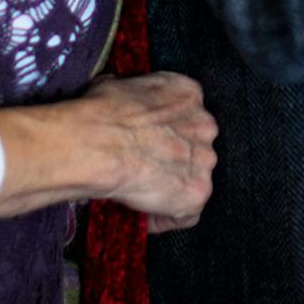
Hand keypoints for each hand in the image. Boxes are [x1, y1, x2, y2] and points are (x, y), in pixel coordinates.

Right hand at [83, 71, 217, 231]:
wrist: (99, 144)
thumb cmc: (101, 113)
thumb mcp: (115, 85)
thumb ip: (129, 94)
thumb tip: (114, 93)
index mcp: (188, 93)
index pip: (186, 113)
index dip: (166, 130)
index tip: (148, 142)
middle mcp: (205, 124)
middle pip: (195, 146)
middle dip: (173, 158)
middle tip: (145, 169)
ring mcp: (205, 160)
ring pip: (193, 178)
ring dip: (171, 187)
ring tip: (142, 196)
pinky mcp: (198, 193)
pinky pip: (186, 213)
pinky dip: (165, 218)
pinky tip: (144, 218)